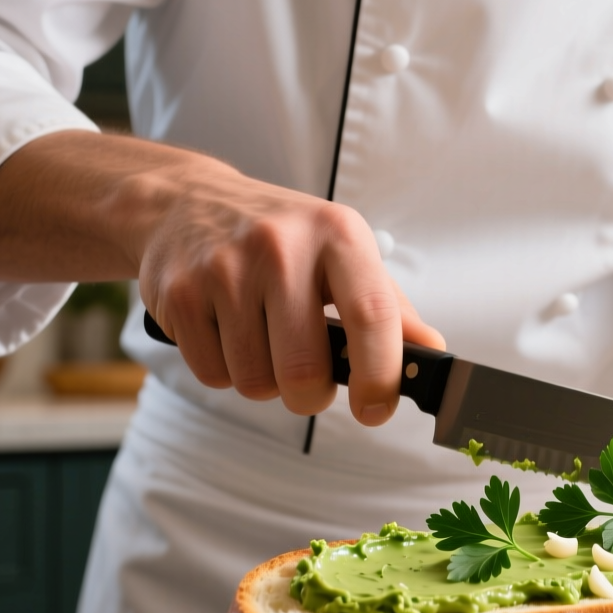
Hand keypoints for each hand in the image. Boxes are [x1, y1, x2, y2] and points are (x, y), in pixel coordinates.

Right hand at [0, 131, 443, 424]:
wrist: (189, 202)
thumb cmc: (284, 239)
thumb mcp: (346, 257)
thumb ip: (392, 310)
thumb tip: (435, 354)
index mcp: (338, 235)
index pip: (372, 315)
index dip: (380, 376)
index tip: (376, 409)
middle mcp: (280, 246)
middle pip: (304, 370)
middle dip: (311, 396)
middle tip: (309, 382)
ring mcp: (223, 268)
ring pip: (255, 381)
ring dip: (266, 382)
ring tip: (265, 343)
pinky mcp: (177, 293)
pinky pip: (213, 374)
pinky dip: (226, 371)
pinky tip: (228, 333)